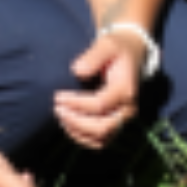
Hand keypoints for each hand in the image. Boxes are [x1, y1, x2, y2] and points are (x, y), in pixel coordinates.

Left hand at [57, 33, 142, 148]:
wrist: (130, 55)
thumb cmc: (115, 49)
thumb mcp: (106, 45)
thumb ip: (93, 56)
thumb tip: (77, 70)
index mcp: (126, 90)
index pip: (100, 105)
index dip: (76, 103)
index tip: (57, 96)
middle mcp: (128, 108)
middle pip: (102, 128)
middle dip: (75, 121)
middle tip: (56, 109)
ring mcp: (124, 119)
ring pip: (100, 138)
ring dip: (76, 131)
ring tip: (60, 115)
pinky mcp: (117, 124)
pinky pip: (100, 141)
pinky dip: (82, 137)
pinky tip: (67, 124)